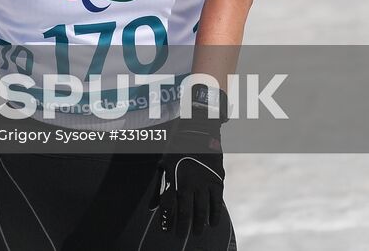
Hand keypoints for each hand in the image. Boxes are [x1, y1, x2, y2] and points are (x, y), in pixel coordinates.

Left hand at [158, 89, 226, 232]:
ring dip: (199, 224)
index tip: (166, 230)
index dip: (167, 220)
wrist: (198, 132)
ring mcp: (204, 184)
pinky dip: (215, 215)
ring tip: (196, 234)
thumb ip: (158, 187)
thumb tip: (151, 207)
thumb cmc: (176, 149)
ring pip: (202, 210)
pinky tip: (212, 224)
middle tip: (180, 237)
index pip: (169, 206)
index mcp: (173, 179)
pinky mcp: (217, 182)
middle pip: (185, 212)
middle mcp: (188, 184)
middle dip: (182, 227)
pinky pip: (217, 203)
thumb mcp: (162, 165)